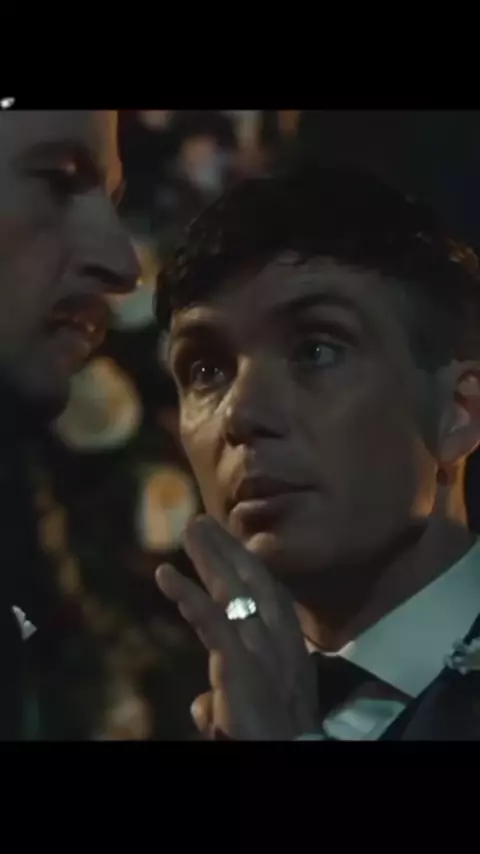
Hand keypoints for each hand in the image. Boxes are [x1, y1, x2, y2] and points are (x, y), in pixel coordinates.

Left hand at [155, 515, 319, 739]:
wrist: (288, 758)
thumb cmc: (273, 740)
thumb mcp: (254, 713)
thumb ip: (229, 699)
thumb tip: (200, 705)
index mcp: (292, 653)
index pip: (274, 598)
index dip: (252, 568)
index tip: (232, 544)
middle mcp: (284, 644)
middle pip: (257, 582)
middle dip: (231, 549)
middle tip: (204, 522)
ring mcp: (264, 651)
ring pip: (236, 591)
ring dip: (210, 557)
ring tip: (189, 529)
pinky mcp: (240, 664)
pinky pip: (212, 621)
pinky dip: (187, 595)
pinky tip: (165, 575)